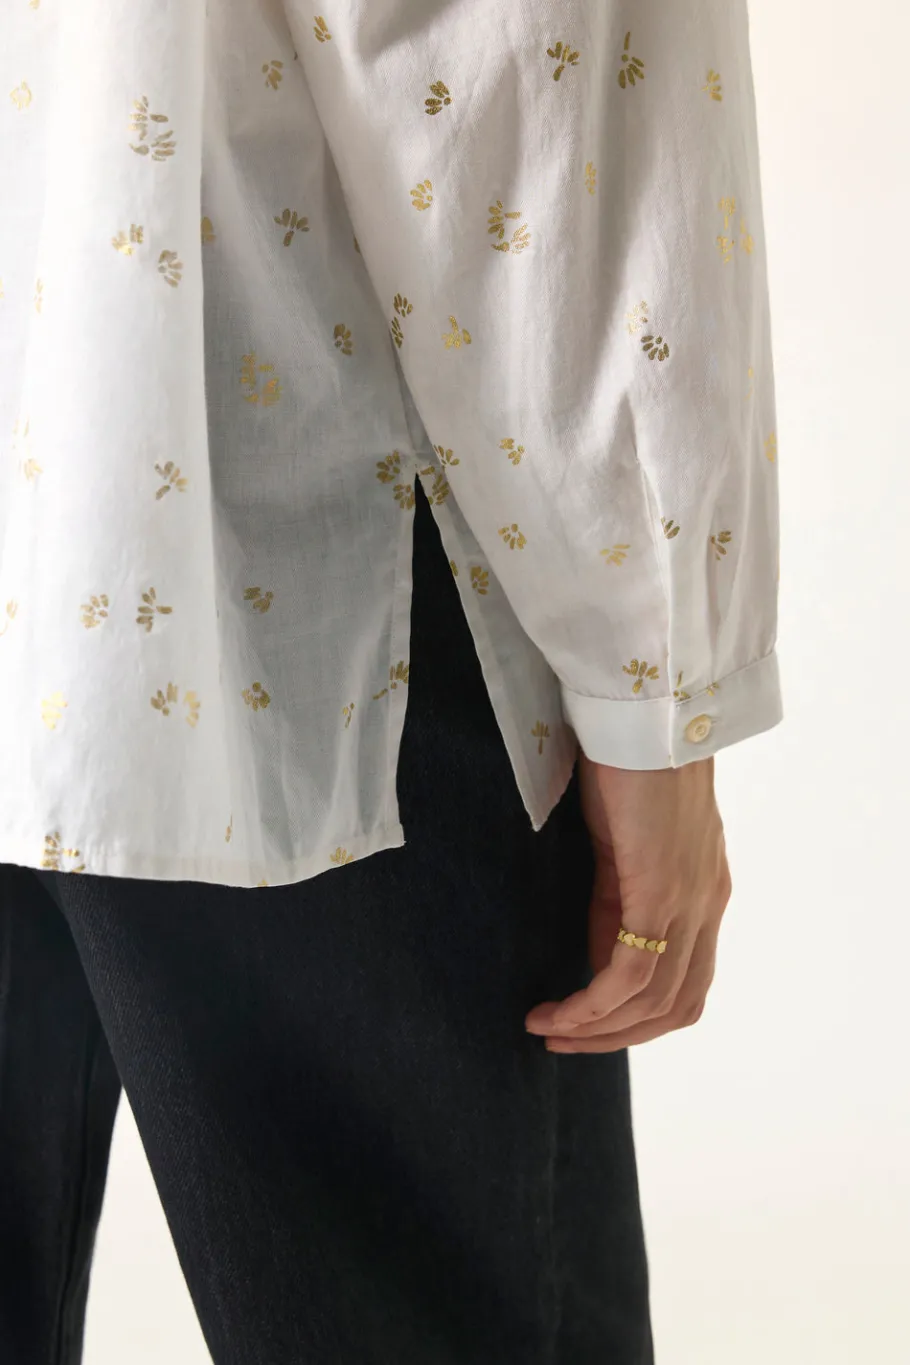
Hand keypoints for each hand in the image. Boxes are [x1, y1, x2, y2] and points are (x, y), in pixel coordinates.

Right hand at [524, 752, 731, 1052]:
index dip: (635, 1017)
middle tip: (559, 1040)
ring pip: (653, 1001)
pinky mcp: (662, 894)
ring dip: (597, 1029)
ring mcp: (690, 903)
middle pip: (677, 1006)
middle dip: (616, 1037)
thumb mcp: (624, 843)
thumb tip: (599, 948)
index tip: (580, 1022)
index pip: (684, 983)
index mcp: (702, 893)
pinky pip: (629, 976)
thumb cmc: (627, 762)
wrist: (645, 717)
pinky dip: (593, 1005)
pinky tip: (557, 1010)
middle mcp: (707, 906)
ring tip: (545, 1028)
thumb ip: (621, 895)